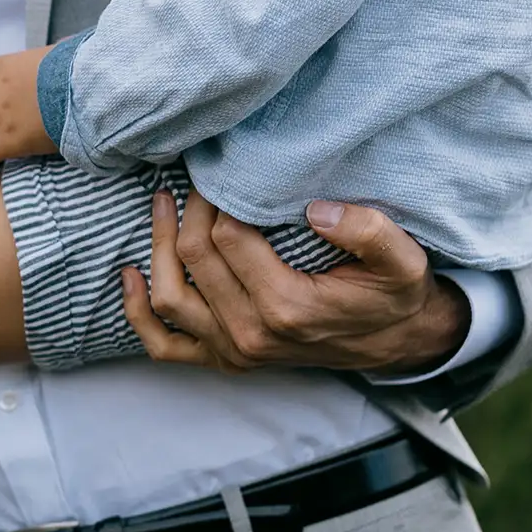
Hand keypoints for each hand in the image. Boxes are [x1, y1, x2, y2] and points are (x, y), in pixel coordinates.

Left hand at [119, 187, 468, 377]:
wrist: (392, 341)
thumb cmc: (391, 295)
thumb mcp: (402, 261)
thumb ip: (368, 232)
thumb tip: (315, 209)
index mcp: (288, 308)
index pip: (228, 238)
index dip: (219, 198)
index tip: (223, 171)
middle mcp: (252, 335)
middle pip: (195, 258)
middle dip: (189, 210)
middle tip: (196, 177)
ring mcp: (232, 352)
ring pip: (169, 295)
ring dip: (157, 246)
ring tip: (162, 204)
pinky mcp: (221, 359)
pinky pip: (162, 344)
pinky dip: (137, 311)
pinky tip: (130, 275)